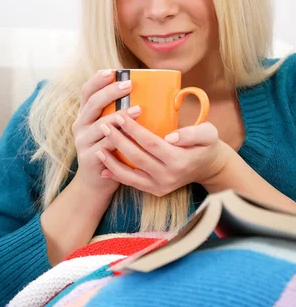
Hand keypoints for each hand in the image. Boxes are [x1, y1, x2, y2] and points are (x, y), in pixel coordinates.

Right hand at [71, 69, 140, 195]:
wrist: (96, 182)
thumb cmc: (110, 151)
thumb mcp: (110, 129)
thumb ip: (119, 114)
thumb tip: (147, 95)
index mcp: (85, 115)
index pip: (87, 92)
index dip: (97, 80)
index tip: (112, 71)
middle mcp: (80, 126)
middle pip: (92, 104)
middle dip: (110, 93)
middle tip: (129, 85)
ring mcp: (82, 142)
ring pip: (100, 125)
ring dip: (119, 116)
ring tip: (137, 109)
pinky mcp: (89, 158)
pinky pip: (105, 146)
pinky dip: (118, 140)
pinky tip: (131, 136)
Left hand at [96, 116, 233, 196]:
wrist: (208, 167)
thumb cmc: (205, 144)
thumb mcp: (208, 133)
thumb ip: (193, 133)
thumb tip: (171, 137)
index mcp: (179, 160)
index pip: (151, 143)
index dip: (133, 130)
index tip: (119, 116)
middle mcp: (168, 176)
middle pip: (137, 158)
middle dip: (118, 141)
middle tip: (104, 125)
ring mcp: (161, 186)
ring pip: (130, 175)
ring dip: (112, 162)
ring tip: (98, 148)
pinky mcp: (155, 191)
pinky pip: (132, 183)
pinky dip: (117, 176)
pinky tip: (103, 168)